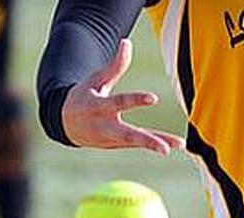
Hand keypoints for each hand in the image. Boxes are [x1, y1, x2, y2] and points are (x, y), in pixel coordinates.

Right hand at [61, 39, 184, 154]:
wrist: (65, 124)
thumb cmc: (84, 96)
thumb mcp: (95, 80)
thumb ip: (114, 66)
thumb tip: (127, 42)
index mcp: (98, 107)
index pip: (119, 103)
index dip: (136, 100)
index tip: (154, 98)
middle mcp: (106, 126)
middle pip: (129, 135)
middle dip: (147, 141)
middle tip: (164, 149)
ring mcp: (113, 139)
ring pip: (138, 142)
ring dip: (158, 143)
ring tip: (179, 144)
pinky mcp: (119, 144)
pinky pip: (140, 143)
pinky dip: (157, 143)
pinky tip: (175, 144)